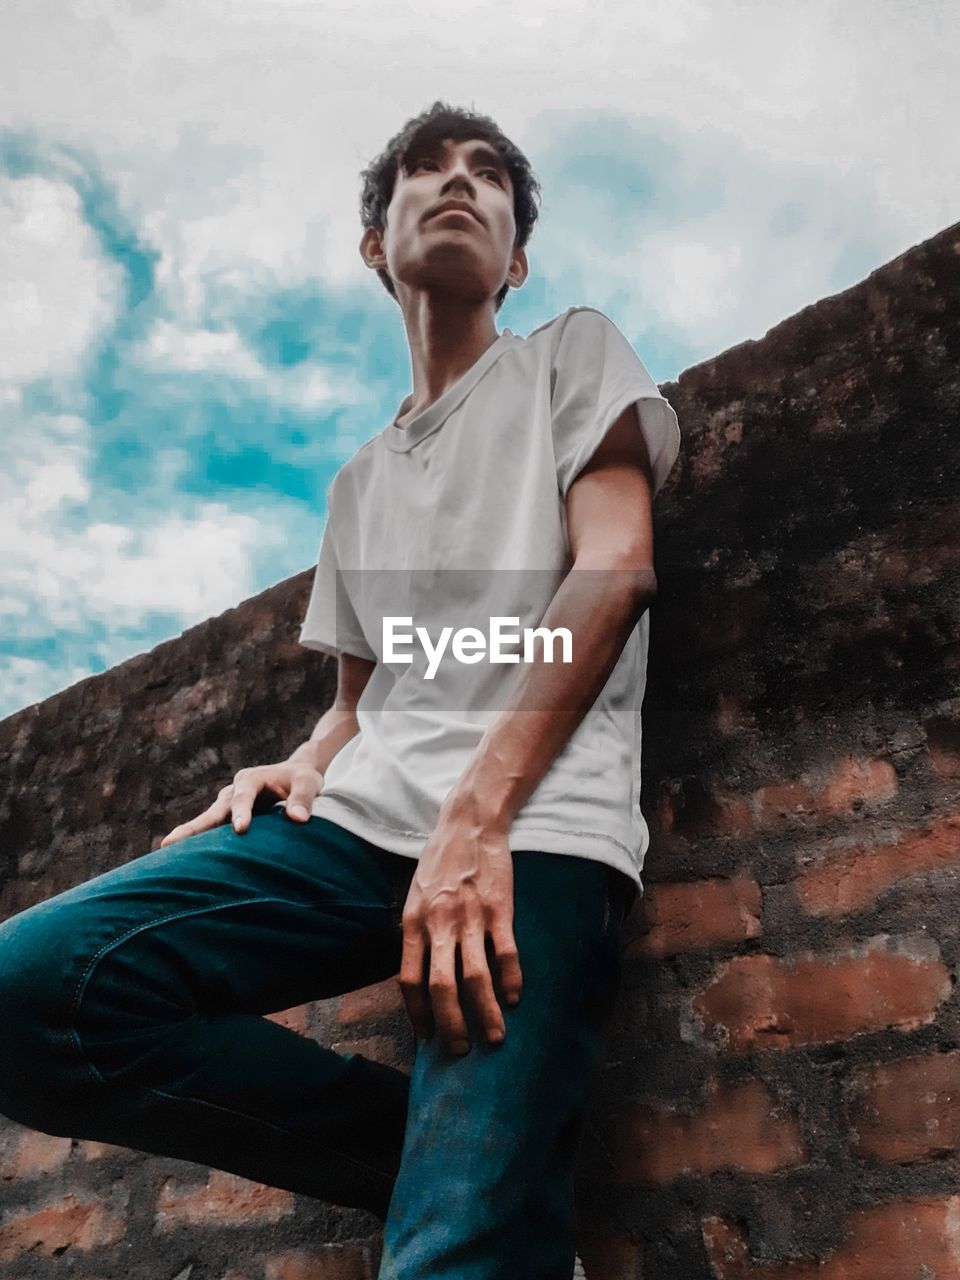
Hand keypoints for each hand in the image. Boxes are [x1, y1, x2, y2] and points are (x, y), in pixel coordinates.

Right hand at [159, 760, 324, 846]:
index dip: (241, 812)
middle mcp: (234, 791)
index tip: (241, 829)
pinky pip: (212, 831)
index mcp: (251, 779)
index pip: (244, 796)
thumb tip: (298, 819)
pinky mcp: (228, 818)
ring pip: (206, 823)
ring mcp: (227, 805)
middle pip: (212, 812)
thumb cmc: (302, 779)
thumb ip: (303, 799)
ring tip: (166, 853)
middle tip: (171, 843)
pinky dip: (197, 844)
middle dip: (193, 828)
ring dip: (188, 837)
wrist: (296, 775)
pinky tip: (182, 860)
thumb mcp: (308, 783)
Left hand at [398, 805, 522, 1054]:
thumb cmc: (440, 862)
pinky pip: (505, 952)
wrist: (469, 824)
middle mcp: (439, 924)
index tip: (426, 1036)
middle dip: (451, 1024)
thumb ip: (417, 932)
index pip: (409, 980)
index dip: (418, 1013)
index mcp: (414, 922)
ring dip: (485, 1012)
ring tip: (494, 1036)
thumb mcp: (415, 896)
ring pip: (475, 977)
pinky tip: (514, 997)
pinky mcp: (499, 909)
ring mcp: (470, 917)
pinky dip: (511, 979)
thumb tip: (419, 975)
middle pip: (441, 987)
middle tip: (460, 1050)